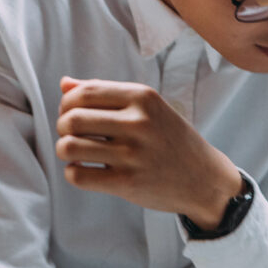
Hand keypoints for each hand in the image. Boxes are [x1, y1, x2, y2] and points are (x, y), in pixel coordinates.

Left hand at [56, 78, 241, 229]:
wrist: (205, 180)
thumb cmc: (172, 142)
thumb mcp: (149, 109)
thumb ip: (107, 93)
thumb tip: (64, 84)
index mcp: (141, 97)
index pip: (83, 93)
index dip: (67, 104)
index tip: (72, 114)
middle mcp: (137, 123)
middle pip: (72, 119)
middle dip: (62, 127)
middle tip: (70, 135)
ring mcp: (133, 155)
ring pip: (70, 146)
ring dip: (64, 150)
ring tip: (74, 154)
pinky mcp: (128, 183)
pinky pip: (79, 176)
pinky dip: (73, 174)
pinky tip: (84, 172)